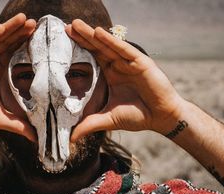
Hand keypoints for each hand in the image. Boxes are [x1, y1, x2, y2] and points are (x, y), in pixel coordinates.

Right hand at [0, 13, 36, 140]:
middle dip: (23, 34)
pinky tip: (5, 27)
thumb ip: (19, 125)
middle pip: (10, 44)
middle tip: (39, 24)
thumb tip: (38, 138)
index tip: (44, 40)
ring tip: (26, 19)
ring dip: (12, 29)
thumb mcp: (1, 118)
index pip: (16, 56)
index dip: (28, 47)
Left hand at [65, 20, 185, 140]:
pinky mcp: (141, 63)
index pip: (92, 58)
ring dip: (93, 35)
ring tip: (76, 25)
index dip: (79, 49)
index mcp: (111, 75)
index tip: (62, 40)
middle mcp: (119, 66)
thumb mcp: (109, 119)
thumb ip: (90, 124)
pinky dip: (112, 42)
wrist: (161, 118)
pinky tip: (99, 33)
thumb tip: (71, 138)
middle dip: (82, 37)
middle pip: (98, 48)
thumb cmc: (138, 116)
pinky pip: (124, 50)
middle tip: (65, 26)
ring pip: (108, 46)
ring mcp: (130, 63)